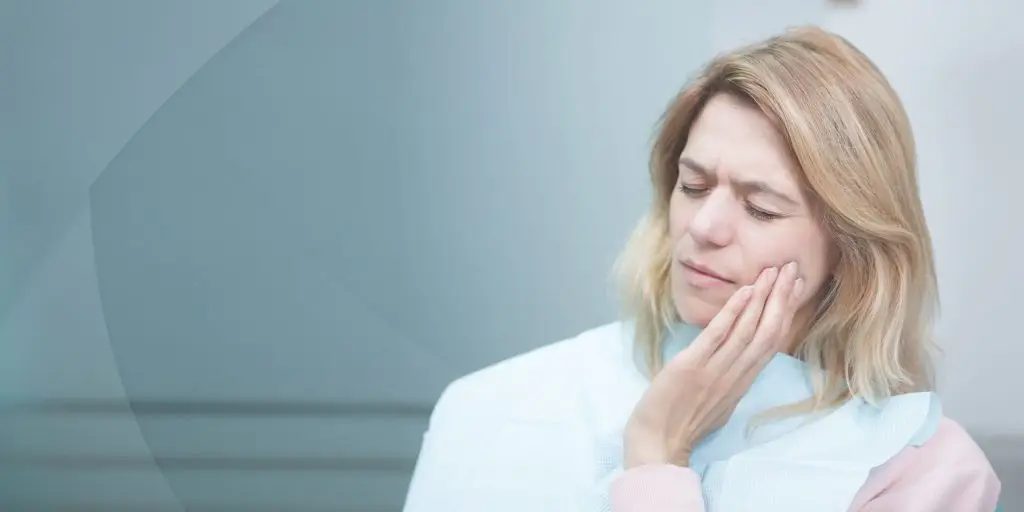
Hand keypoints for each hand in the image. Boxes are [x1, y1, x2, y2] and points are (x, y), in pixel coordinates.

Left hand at [623, 262, 803, 468]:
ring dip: (763, 297)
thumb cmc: (681, 424)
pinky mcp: (692, 367)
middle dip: (782, 298)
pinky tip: (744, 291)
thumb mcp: (717, 401)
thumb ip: (729, 377)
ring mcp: (715, 370)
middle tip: (792, 268)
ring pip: (749, 330)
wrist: (659, 445)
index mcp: (742, 381)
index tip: (796, 288)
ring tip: (773, 271)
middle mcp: (735, 375)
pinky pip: (718, 336)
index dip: (786, 312)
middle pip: (769, 332)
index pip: (772, 342)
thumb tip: (735, 357)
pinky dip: (733, 312)